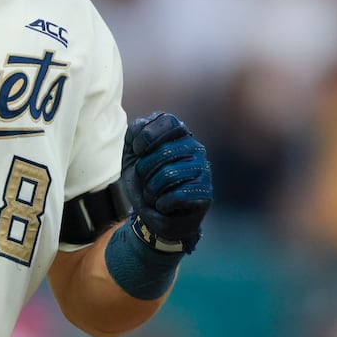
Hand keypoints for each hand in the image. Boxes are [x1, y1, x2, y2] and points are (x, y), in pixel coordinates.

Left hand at [121, 112, 212, 252]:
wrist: (153, 217)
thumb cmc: (144, 184)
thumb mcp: (131, 158)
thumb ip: (133, 137)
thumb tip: (140, 127)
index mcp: (178, 135)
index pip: (167, 119)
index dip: (146, 135)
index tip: (137, 151)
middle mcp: (194, 147)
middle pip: (164, 150)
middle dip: (143, 170)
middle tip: (144, 181)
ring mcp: (202, 168)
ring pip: (169, 174)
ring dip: (151, 191)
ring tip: (153, 195)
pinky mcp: (205, 191)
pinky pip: (177, 195)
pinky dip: (162, 204)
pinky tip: (164, 206)